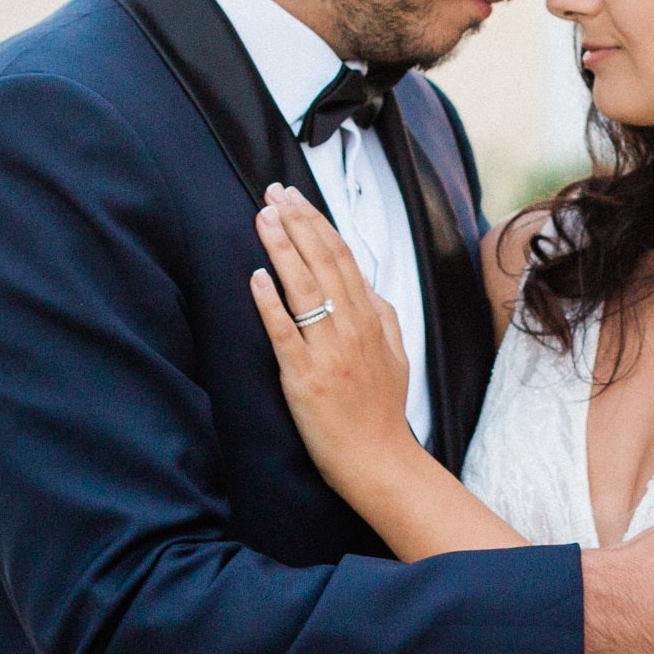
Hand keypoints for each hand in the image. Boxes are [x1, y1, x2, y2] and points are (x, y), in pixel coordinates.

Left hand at [250, 185, 421, 488]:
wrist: (379, 461)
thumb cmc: (382, 410)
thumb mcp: (396, 353)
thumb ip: (382, 314)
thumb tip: (365, 282)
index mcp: (370, 318)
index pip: (342, 257)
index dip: (316, 223)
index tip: (294, 198)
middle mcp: (351, 328)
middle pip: (322, 263)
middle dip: (296, 223)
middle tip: (272, 193)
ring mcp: (328, 352)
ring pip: (304, 289)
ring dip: (282, 250)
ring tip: (263, 218)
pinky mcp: (304, 378)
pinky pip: (285, 334)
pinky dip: (271, 304)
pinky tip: (257, 277)